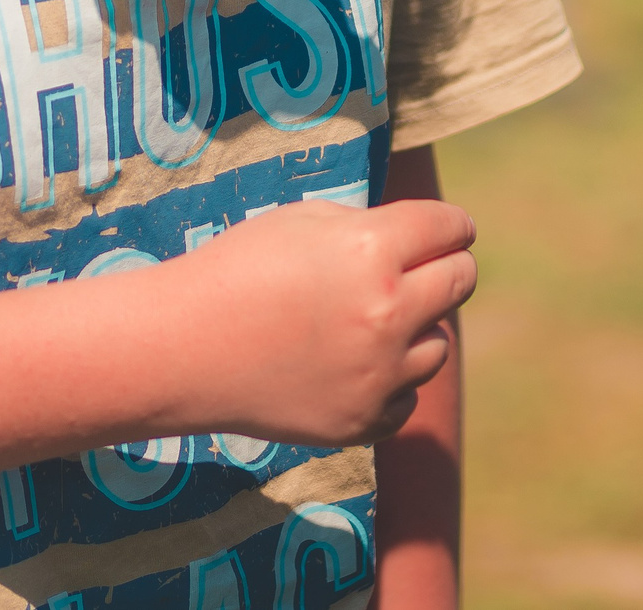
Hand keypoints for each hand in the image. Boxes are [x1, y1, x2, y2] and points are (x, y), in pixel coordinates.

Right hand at [170, 197, 476, 447]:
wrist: (181, 348)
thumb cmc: (238, 269)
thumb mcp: (304, 220)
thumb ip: (372, 228)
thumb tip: (423, 240)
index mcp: (372, 250)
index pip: (450, 228)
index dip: (451, 225)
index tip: (446, 230)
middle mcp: (387, 313)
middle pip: (461, 281)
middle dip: (446, 267)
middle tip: (419, 269)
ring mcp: (378, 375)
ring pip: (439, 346)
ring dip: (417, 328)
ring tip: (366, 321)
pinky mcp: (363, 422)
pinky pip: (407, 397)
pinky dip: (390, 381)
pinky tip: (350, 364)